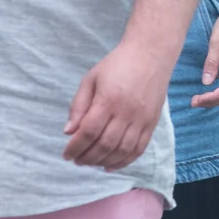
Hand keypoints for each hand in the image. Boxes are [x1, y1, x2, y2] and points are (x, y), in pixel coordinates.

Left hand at [63, 42, 171, 170]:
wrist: (151, 54)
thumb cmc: (117, 64)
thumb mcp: (91, 79)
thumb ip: (78, 105)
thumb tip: (68, 132)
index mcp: (108, 99)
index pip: (89, 132)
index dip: (75, 147)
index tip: (66, 154)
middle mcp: (127, 112)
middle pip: (104, 145)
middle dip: (87, 157)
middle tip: (77, 160)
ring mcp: (142, 119)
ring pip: (122, 150)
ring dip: (104, 162)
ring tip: (92, 163)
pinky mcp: (152, 122)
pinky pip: (139, 149)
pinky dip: (125, 161)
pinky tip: (111, 165)